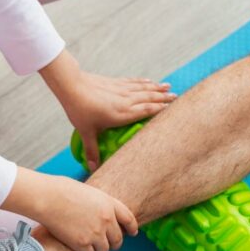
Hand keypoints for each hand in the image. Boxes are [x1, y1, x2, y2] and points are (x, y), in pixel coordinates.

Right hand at [1, 168, 138, 250]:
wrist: (47, 198)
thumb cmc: (61, 190)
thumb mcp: (88, 192)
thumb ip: (98, 204)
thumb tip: (98, 213)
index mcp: (109, 204)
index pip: (129, 219)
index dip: (132, 228)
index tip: (132, 233)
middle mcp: (106, 220)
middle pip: (118, 239)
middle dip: (114, 244)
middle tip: (109, 246)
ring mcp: (96, 233)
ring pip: (105, 250)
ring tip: (94, 250)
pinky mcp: (83, 244)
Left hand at [41, 50, 175, 171]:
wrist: (71, 85)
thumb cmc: (79, 110)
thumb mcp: (86, 132)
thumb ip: (92, 150)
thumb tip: (93, 169)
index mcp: (122, 114)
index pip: (146, 111)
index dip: (160, 110)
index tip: (173, 109)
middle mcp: (125, 101)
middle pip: (149, 99)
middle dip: (164, 98)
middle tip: (178, 98)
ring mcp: (121, 90)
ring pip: (144, 89)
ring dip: (157, 88)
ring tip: (169, 88)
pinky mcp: (115, 83)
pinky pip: (133, 82)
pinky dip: (144, 82)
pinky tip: (150, 81)